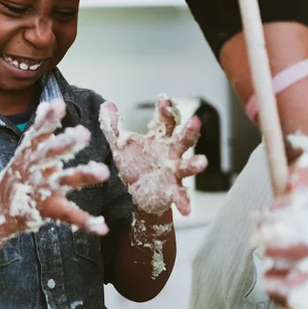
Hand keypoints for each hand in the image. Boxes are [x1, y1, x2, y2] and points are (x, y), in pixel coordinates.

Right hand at [0, 100, 110, 236]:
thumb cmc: (19, 175)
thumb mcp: (26, 150)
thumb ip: (41, 128)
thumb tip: (50, 103)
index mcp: (31, 153)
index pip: (38, 132)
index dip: (47, 119)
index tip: (58, 104)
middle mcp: (36, 169)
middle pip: (51, 154)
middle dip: (66, 144)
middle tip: (84, 133)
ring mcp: (43, 189)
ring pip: (65, 181)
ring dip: (84, 175)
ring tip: (104, 172)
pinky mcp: (50, 209)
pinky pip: (70, 215)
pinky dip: (86, 222)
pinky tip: (102, 227)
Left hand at [99, 94, 207, 214]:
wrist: (138, 193)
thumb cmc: (135, 165)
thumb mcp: (121, 145)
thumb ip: (113, 126)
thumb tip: (106, 105)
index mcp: (162, 139)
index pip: (167, 120)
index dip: (166, 109)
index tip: (163, 98)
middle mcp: (172, 153)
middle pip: (184, 139)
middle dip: (190, 131)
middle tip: (195, 121)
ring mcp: (174, 172)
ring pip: (187, 166)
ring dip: (195, 164)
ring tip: (201, 162)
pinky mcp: (172, 191)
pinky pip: (180, 196)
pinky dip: (185, 202)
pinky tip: (187, 210)